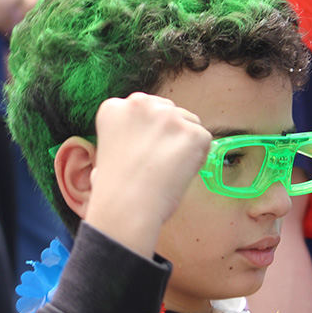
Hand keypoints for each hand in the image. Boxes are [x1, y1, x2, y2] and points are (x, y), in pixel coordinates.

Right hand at [84, 93, 211, 257]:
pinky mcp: (191, 133)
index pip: (144, 108)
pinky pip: (204, 140)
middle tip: (159, 163)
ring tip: (168, 169)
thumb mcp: (107, 149)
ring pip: (188, 122)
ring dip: (184, 142)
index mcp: (115, 107)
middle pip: (168, 110)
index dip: (148, 132)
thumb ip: (126, 134)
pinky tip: (180, 173)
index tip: (143, 151)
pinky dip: (198, 158)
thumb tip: (145, 140)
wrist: (126, 208)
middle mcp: (140, 104)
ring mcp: (168, 117)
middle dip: (168, 133)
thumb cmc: (115, 189)